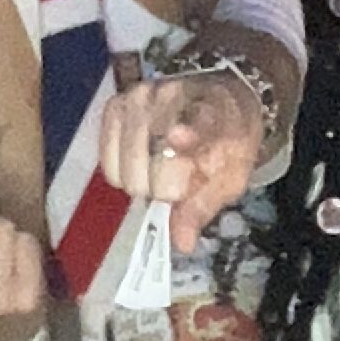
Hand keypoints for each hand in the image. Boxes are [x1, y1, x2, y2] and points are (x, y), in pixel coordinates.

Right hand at [98, 71, 263, 253]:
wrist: (218, 98)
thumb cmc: (225, 141)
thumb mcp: (231, 177)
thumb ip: (204, 206)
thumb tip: (180, 242)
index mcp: (214, 113)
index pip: (197, 124)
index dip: (186, 134)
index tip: (176, 137)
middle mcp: (173, 98)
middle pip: (153, 169)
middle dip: (165, 188)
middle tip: (179, 179)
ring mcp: (139, 98)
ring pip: (126, 170)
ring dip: (142, 180)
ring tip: (160, 168)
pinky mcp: (115, 105)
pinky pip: (108, 163)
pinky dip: (121, 171)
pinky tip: (140, 161)